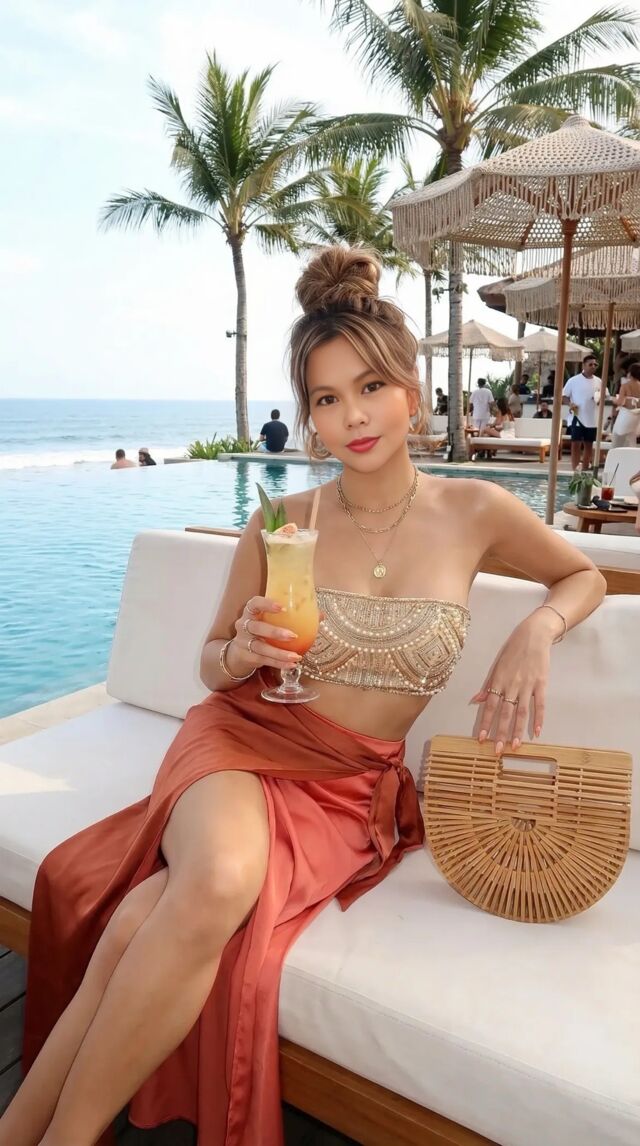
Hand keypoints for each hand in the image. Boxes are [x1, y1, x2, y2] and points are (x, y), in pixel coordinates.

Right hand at [227, 596, 301, 673]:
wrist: (240, 651)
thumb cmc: (261, 630)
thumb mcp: (271, 620)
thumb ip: (292, 617)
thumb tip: (320, 615)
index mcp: (250, 612)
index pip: (254, 603)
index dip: (266, 604)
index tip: (283, 608)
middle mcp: (244, 626)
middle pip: (256, 627)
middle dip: (274, 632)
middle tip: (293, 636)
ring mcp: (243, 642)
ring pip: (260, 647)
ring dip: (279, 653)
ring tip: (296, 656)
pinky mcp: (247, 657)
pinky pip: (264, 660)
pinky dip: (278, 663)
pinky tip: (292, 664)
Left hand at [469, 612, 556, 755]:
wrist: (534, 635)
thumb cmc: (513, 649)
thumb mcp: (497, 665)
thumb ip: (488, 684)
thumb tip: (476, 700)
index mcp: (498, 681)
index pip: (490, 706)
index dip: (486, 723)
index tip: (482, 738)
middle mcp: (511, 685)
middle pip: (505, 713)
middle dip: (500, 733)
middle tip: (497, 750)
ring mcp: (527, 685)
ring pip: (521, 712)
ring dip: (517, 731)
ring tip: (515, 746)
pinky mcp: (541, 684)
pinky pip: (540, 704)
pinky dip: (539, 719)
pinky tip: (536, 732)